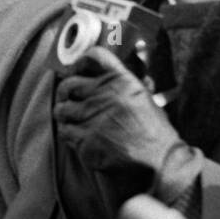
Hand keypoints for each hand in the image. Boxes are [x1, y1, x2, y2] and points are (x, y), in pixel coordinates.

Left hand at [55, 47, 194, 198]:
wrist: (158, 160)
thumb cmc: (154, 131)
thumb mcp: (146, 99)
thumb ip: (132, 84)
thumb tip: (136, 68)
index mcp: (120, 80)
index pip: (92, 57)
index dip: (80, 63)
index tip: (78, 71)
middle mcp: (103, 95)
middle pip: (68, 84)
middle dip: (65, 92)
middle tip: (69, 99)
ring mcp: (91, 117)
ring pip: (61, 109)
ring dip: (65, 114)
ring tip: (73, 119)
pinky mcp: (84, 139)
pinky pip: (64, 130)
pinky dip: (68, 133)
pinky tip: (77, 136)